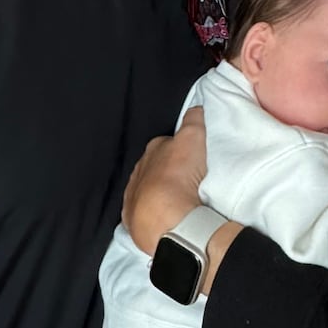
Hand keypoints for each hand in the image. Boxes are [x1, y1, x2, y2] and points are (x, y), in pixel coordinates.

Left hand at [122, 106, 207, 255]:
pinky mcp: (131, 220)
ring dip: (159, 193)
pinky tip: (164, 218)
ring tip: (179, 202)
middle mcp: (138, 170)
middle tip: (188, 180)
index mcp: (152, 150)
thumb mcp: (193, 138)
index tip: (193, 156)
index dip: (180, 148)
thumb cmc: (179, 176)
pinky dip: (150, 213)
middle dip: (168, 171)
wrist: (166, 219)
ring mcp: (132, 196)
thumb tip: (195, 108)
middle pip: (156, 167)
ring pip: (146, 189)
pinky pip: (140, 212)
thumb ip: (193, 120)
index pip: (166, 143)